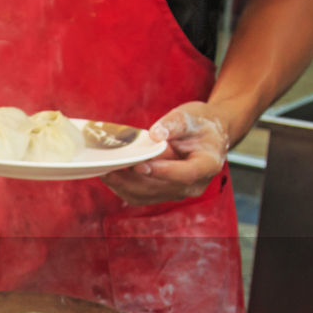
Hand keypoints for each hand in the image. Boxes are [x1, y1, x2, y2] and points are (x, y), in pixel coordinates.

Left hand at [101, 101, 232, 205]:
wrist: (206, 136)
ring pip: (146, 195)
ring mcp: (178, 192)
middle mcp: (194, 184)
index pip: (185, 173)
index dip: (163, 171)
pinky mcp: (164, 193)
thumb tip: (155, 134)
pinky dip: (124, 187)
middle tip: (110, 167)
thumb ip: (174, 124)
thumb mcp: (191, 116)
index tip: (141, 165)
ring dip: (123, 185)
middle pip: (160, 188)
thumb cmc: (201, 123)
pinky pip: (141, 196)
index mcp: (207, 164)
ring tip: (104, 171)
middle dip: (133, 179)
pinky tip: (110, 175)